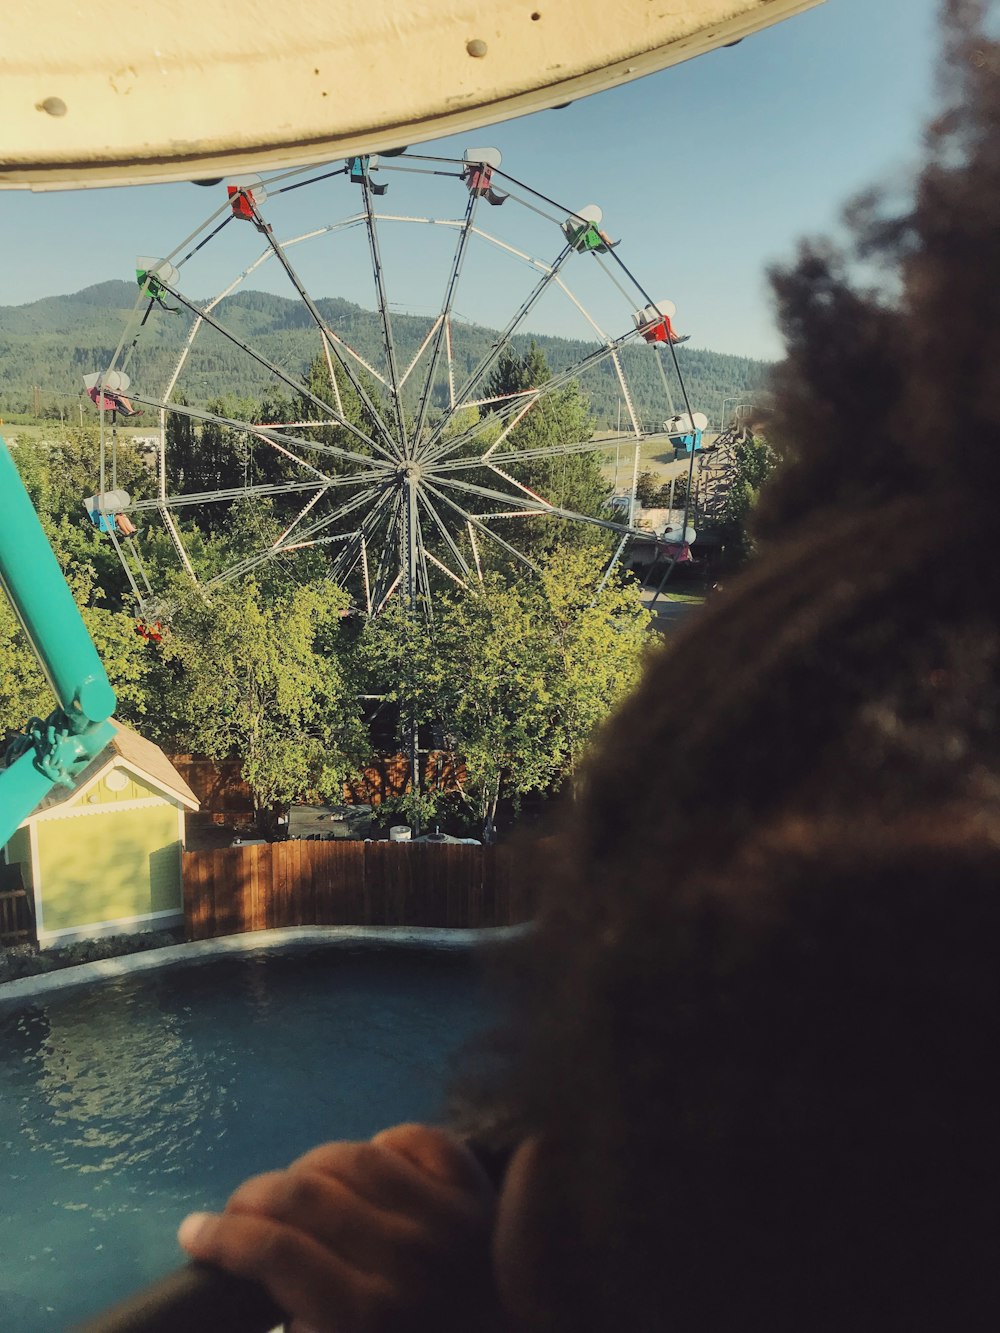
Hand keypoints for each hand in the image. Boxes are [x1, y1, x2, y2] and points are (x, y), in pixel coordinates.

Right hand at [178, 1123, 501, 1332]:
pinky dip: (386, 1142)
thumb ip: (306, 1321)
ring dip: (310, 1166)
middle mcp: (404, 1256)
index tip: (193, 1230)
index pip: (272, 1248)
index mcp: (364, 1317)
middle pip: (305, 1193)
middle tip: (236, 1209)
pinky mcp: (478, 1192)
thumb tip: (267, 1284)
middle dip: (254, 1195)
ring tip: (292, 1188)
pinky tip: (367, 1162)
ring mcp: (447, 1215)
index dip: (221, 1235)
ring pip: (354, 1157)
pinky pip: (420, 1140)